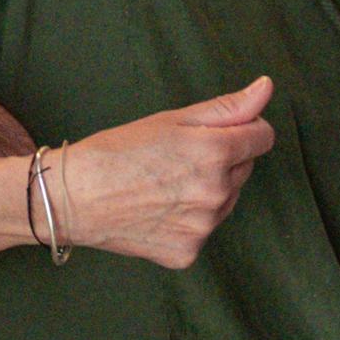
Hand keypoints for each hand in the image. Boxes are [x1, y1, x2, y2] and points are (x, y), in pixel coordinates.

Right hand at [49, 78, 276, 268]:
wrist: (72, 198)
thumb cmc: (116, 152)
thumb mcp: (170, 119)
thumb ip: (227, 107)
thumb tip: (266, 88)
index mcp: (214, 153)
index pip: (263, 138)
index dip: (243, 129)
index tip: (215, 132)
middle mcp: (215, 194)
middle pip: (244, 169)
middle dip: (221, 160)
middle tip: (175, 159)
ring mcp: (202, 228)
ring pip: (226, 201)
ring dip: (208, 191)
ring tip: (163, 185)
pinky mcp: (187, 252)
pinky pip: (203, 230)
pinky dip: (187, 221)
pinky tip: (157, 211)